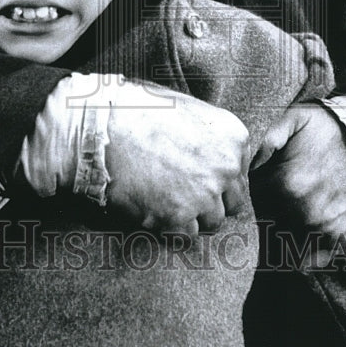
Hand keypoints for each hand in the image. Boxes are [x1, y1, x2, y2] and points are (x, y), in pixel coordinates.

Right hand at [105, 82, 250, 235]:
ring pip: (212, 222)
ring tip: (166, 201)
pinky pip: (186, 237)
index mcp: (233, 137)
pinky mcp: (177, 217)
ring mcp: (204, 194)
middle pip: (232, 202)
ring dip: (192, 217)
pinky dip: (172, 230)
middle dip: (211, 202)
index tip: (199, 178)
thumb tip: (219, 156)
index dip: (219, 180)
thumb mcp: (189, 109)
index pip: (240, 175)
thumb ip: (211, 135)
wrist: (105, 125)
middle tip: (183, 195)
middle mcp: (226, 167)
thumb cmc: (140, 111)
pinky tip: (155, 211)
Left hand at [250, 103, 345, 248]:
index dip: (255, 192)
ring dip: (282, 238)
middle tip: (272, 203)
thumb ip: (266, 141)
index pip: (254, 200)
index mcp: (286, 184)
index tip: (261, 185)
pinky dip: (305, 258)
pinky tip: (298, 249)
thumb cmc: (326, 127)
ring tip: (283, 225)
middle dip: (266, 214)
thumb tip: (248, 166)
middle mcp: (304, 211)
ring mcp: (325, 225)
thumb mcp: (292, 120)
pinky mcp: (343, 233)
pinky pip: (316, 258)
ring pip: (289, 244)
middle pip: (269, 224)